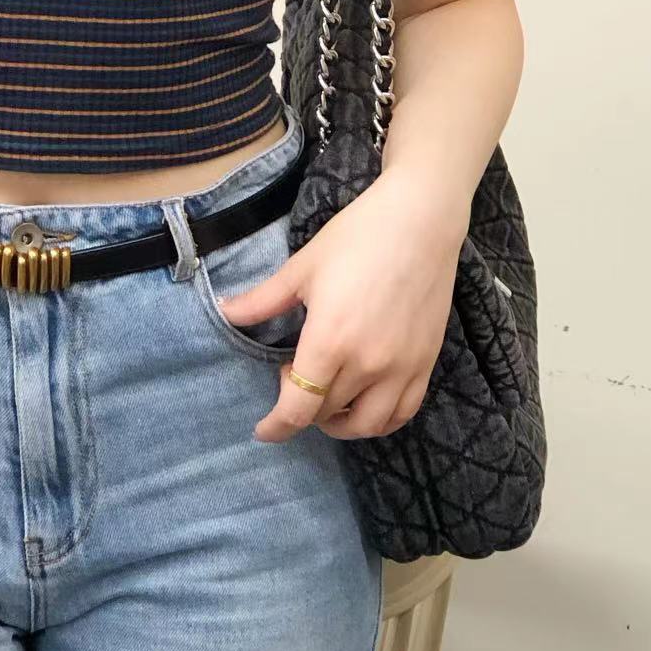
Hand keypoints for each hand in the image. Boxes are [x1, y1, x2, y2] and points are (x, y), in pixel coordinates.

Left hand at [218, 167, 467, 442]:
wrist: (420, 220)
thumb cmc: (357, 238)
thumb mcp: (302, 269)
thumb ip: (262, 301)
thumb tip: (224, 311)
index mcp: (330, 342)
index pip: (298, 408)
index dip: (276, 427)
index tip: (263, 430)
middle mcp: (367, 364)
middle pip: (327, 415)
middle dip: (301, 409)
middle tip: (291, 376)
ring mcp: (402, 367)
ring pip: (368, 425)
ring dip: (341, 425)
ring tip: (326, 403)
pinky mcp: (427, 363)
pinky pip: (404, 412)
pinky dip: (380, 420)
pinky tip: (364, 403)